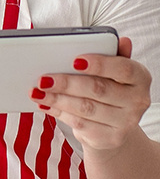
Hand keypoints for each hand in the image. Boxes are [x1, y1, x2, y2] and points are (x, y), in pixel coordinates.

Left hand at [29, 36, 151, 152]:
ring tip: (37, 92)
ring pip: (85, 108)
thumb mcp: (115, 74)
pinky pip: (78, 123)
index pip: (123, 69)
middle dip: (67, 83)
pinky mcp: (108, 138)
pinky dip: (58, 112)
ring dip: (57, 99)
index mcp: (140, 78)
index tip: (75, 60)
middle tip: (43, 79)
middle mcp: (137, 101)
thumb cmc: (111, 93)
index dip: (100, 64)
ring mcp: (124, 122)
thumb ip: (114, 56)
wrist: (115, 129)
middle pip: (98, 89)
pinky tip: (44, 104)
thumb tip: (121, 40)